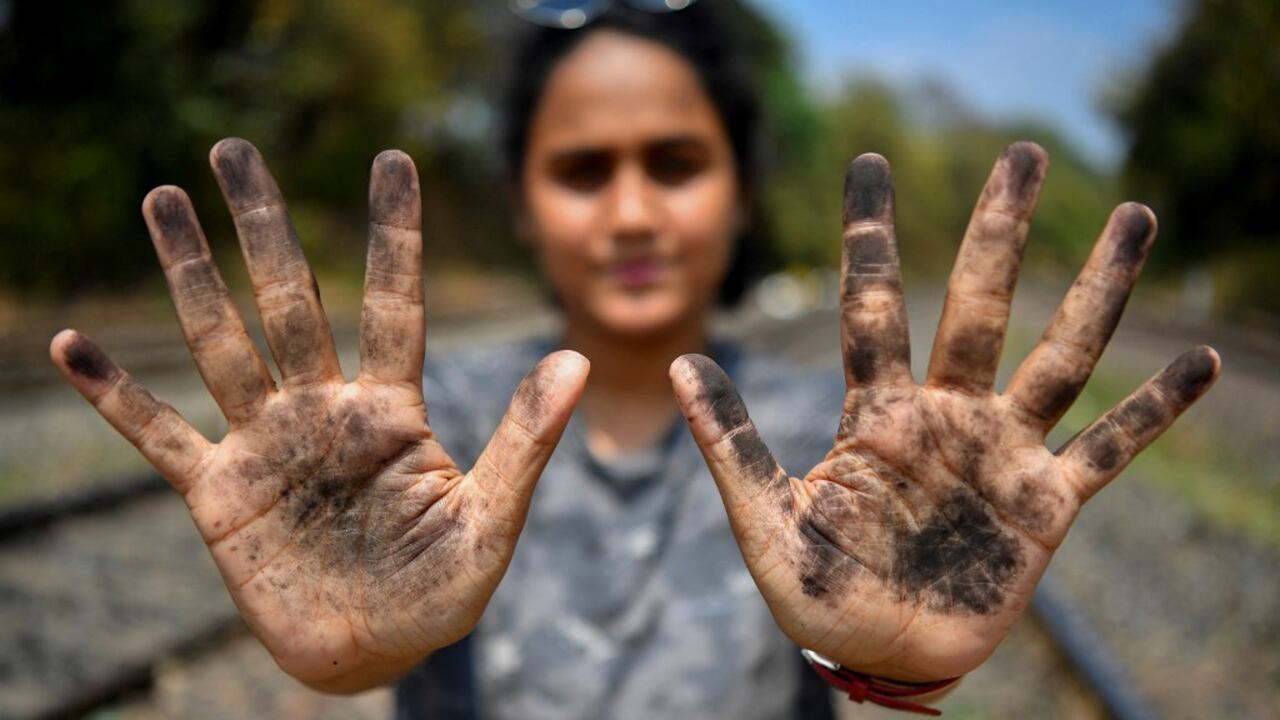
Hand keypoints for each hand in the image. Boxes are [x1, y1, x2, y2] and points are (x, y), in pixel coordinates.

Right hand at [50, 139, 588, 690]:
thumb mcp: (491, 518)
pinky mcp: (219, 493)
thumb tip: (577, 360)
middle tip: (233, 148)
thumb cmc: (442, 590)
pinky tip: (72, 344)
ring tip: (162, 200)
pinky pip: (156, 434)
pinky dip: (114, 394)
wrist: (376, 652)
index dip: (394, 233)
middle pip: (288, 299)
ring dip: (188, 275)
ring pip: (221, 342)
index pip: (393, 303)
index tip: (394, 160)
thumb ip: (525, 440)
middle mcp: (323, 410)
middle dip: (263, 226)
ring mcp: (267, 445)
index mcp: (391, 411)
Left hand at [670, 143, 1218, 681]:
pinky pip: (1108, 448)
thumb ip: (732, 443)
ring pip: (1059, 355)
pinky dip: (1152, 410)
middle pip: (977, 304)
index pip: (871, 303)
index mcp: (876, 412)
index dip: (870, 232)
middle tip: (1025, 153)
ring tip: (1137, 217)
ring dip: (1098, 290)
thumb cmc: (818, 595)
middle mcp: (944, 415)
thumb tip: (678, 363)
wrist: (880, 658)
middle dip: (999, 231)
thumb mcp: (765, 520)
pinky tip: (1198, 361)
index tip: (869, 160)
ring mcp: (999, 454)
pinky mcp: (1045, 504)